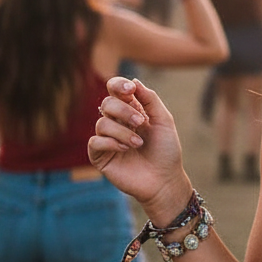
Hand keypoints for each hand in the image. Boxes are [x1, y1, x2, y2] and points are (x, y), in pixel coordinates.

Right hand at [90, 78, 192, 224]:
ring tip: (138, 143)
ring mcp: (107, 139)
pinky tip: (126, 149)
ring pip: (102, 123)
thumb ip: (150, 100)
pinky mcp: (100, 156)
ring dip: (122, 131)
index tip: (130, 90)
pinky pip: (95, 141)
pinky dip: (111, 142)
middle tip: (141, 122)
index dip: (118, 85)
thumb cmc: (166, 150)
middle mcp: (117, 122)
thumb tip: (133, 82)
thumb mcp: (163, 121)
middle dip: (124, 110)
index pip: (115, 90)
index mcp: (132, 110)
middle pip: (107, 103)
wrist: (164, 179)